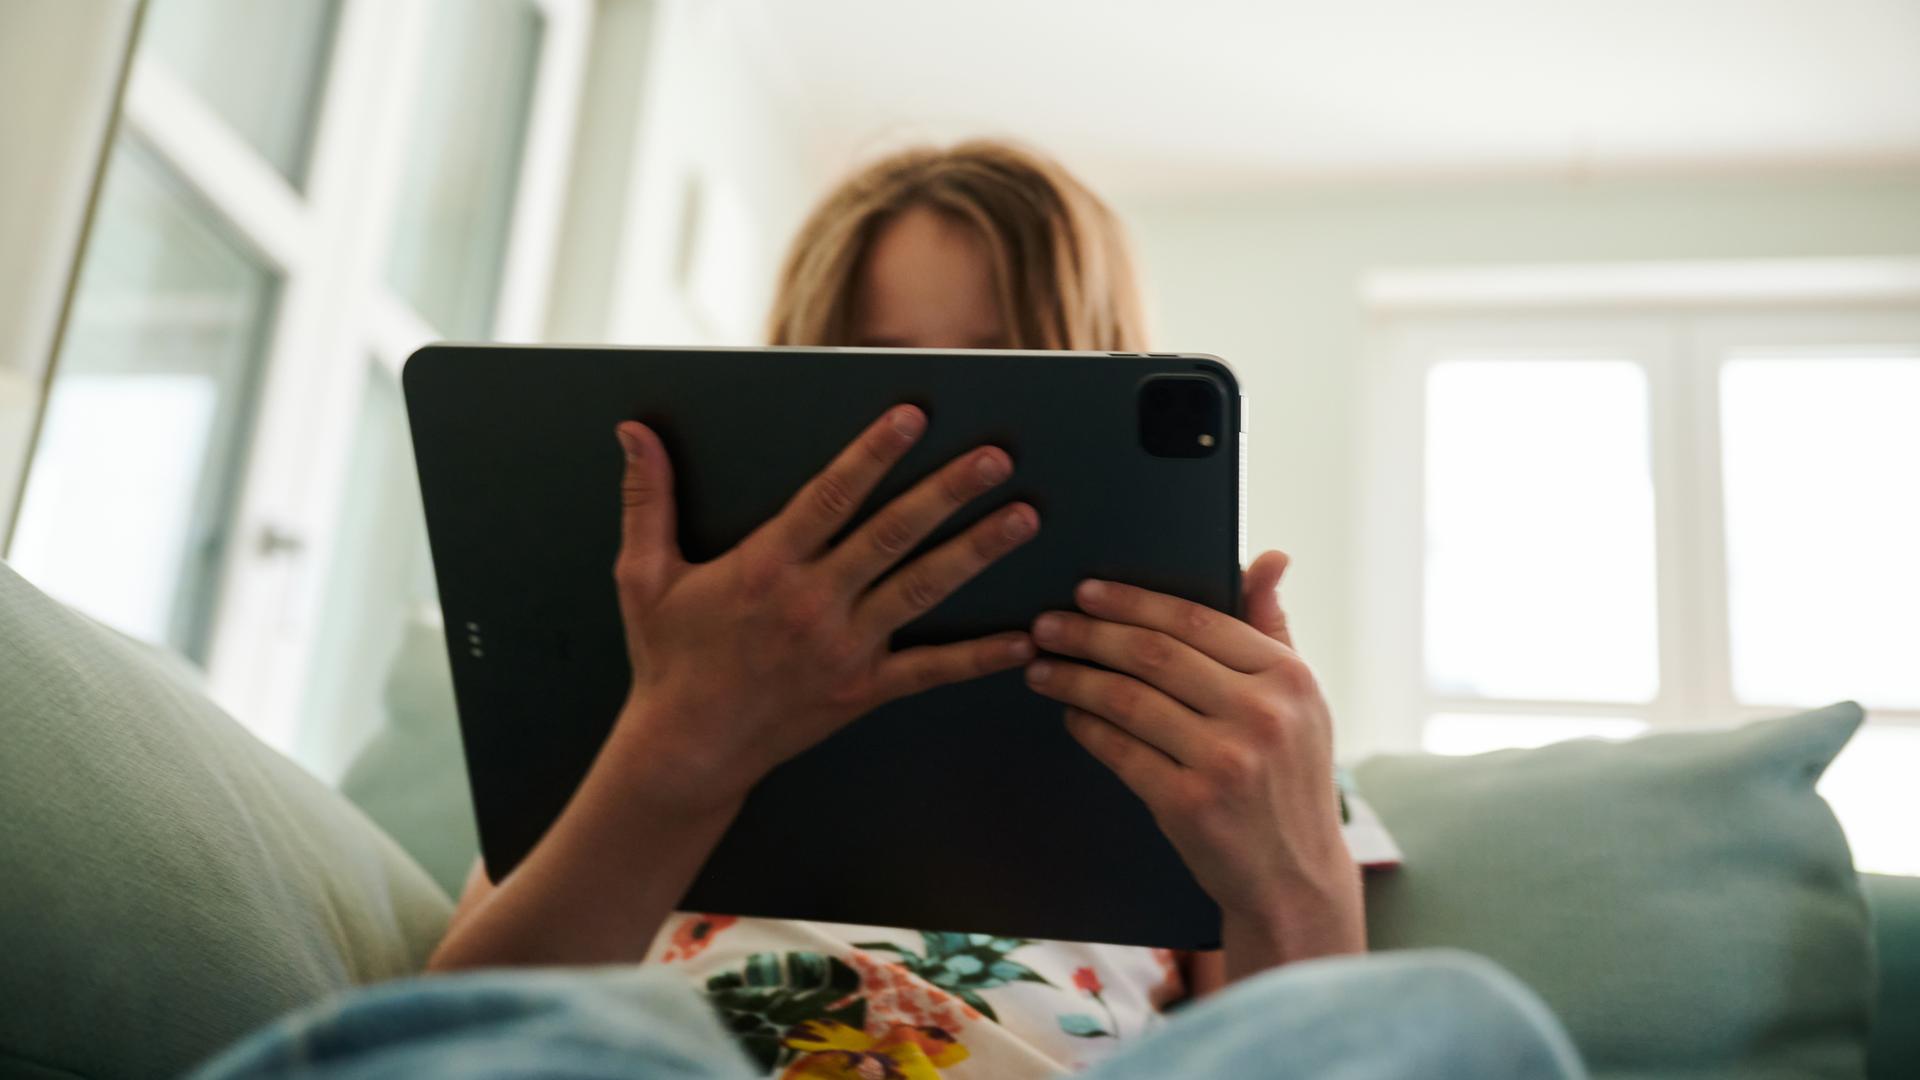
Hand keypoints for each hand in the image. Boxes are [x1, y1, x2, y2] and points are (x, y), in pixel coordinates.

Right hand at [610, 405, 1039, 812]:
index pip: (831, 496)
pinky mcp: (863, 690)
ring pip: (921, 589)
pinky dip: (978, 657)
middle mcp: (812, 603)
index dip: (873, 452)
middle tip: (997, 457)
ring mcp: (844, 648)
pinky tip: (1022, 638)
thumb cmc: (668, 659)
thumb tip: (632, 431)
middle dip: (947, 492)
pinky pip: (929, 671)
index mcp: (765, 566)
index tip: (914, 416)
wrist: (686, 752)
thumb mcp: (644, 576)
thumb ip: (647, 500)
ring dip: (976, 552)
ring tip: (1023, 517)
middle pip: (892, 535)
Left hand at [1023, 551, 1361, 973]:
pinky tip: (1068, 714)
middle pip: (1154, 654)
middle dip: (1089, 633)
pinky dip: (1086, 728)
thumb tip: (1269, 557)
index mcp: (1289, 677)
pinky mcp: (1190, 805)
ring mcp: (1227, 761)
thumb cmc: (1289, 779)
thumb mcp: (1301, 703)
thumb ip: (1274, 628)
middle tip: (1045, 624)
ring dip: (1074, 678)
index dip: (1133, 601)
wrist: (1295, 881)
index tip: (1087, 590)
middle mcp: (1262, 714)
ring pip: (1128, 699)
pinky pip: (1119, 751)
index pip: (1196, 620)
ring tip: (1041, 666)